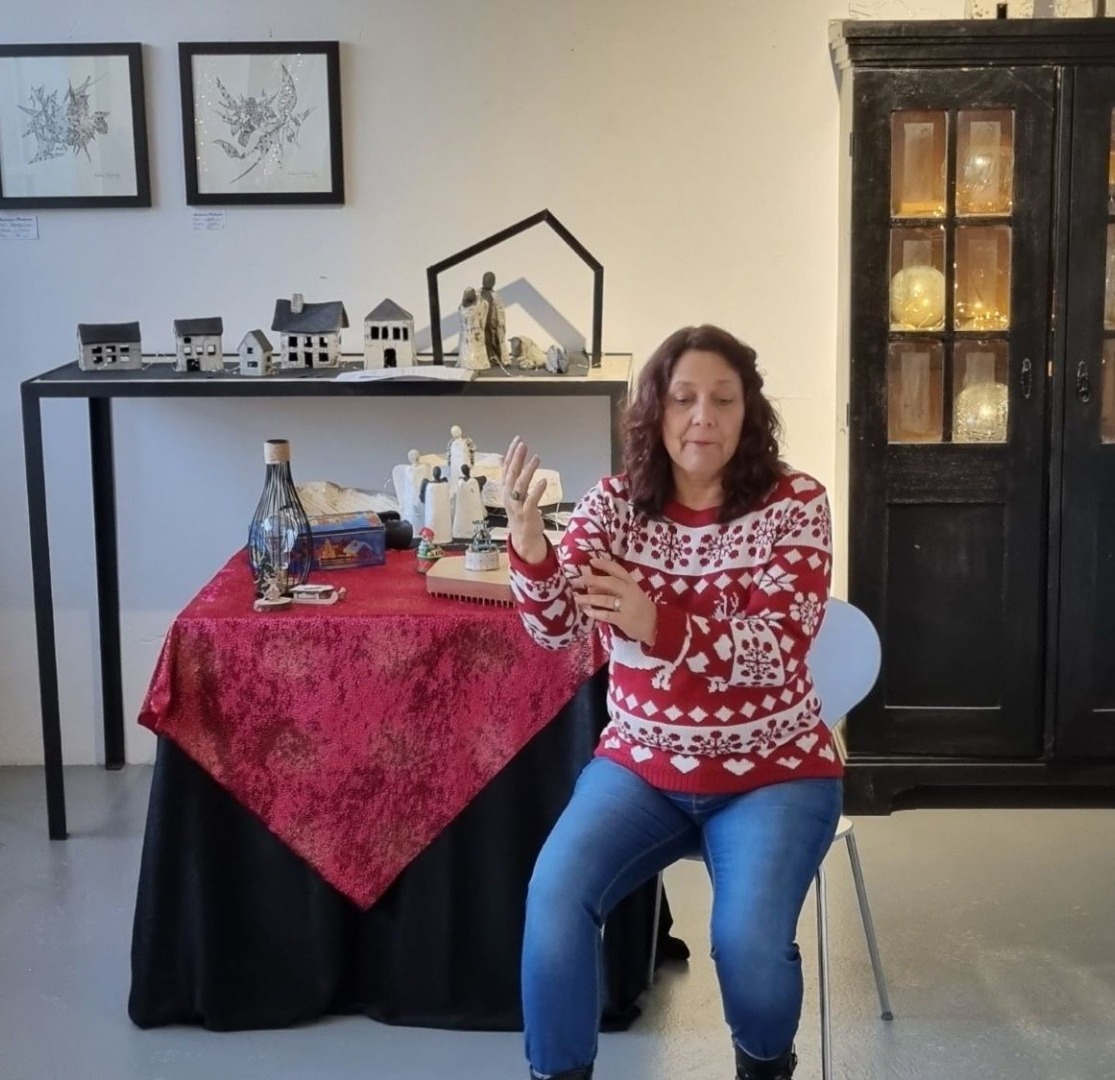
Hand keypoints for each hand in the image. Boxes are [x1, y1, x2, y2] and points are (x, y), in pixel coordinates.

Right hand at [502, 436, 548, 563]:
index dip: (511, 454)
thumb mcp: (512, 492)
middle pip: (511, 474)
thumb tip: (503, 457)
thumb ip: (509, 475)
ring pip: (520, 486)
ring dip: (527, 471)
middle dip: (517, 459)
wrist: (523, 537)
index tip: (518, 440)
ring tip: (536, 458)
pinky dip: (536, 491)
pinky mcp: (527, 514)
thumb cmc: (520, 512)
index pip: (506, 468)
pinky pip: (531, 501)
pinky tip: (543, 481)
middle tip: (523, 445)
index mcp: (505, 490)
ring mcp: (517, 506)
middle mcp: (509, 496)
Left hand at [574, 557, 656, 645]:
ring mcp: (627, 606)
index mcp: (632, 584)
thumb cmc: (639, 608)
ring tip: (577, 598)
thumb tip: (591, 587)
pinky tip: (586, 611)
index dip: (605, 564)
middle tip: (578, 580)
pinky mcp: (624, 619)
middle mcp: (630, 592)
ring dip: (589, 598)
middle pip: (610, 582)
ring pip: (605, 599)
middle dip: (593, 580)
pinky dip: (595, 613)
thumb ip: (613, 590)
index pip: (618, 570)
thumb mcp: (630, 595)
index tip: (592, 561)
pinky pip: (607, 615)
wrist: (656, 625)